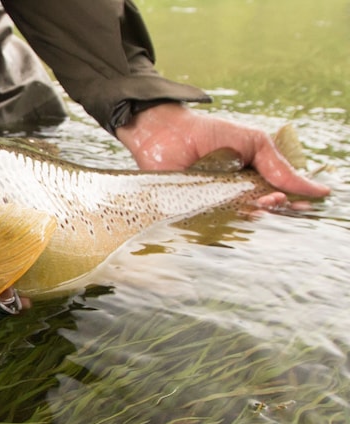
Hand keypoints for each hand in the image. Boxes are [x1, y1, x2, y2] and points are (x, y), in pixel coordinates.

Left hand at [116, 103, 329, 207]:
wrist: (166, 132)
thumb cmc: (209, 133)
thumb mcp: (253, 143)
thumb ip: (279, 167)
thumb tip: (317, 190)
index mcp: (250, 181)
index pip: (275, 200)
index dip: (289, 204)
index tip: (296, 203)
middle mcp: (232, 198)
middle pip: (259, 214)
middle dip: (272, 210)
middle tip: (273, 200)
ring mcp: (212, 207)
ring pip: (238, 224)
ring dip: (252, 216)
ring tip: (257, 203)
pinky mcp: (190, 215)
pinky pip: (209, 229)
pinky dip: (222, 226)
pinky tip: (232, 215)